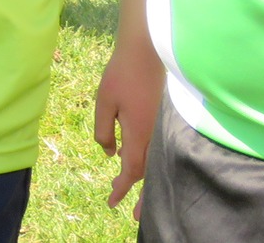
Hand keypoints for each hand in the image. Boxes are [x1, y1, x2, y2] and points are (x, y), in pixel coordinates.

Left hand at [95, 36, 163, 215]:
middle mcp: (153, 134)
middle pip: (148, 172)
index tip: (112, 201)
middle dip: (140, 194)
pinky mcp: (161, 118)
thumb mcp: (104, 102)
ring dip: (144, 178)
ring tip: (131, 190)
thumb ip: (103, 130)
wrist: (146, 52)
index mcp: (138, 134)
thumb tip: (109, 153)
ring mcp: (159, 126)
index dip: (122, 188)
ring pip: (154, 160)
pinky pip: (155, 147)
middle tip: (132, 212)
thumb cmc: (122, 74)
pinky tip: (130, 157)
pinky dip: (147, 159)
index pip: (131, 170)